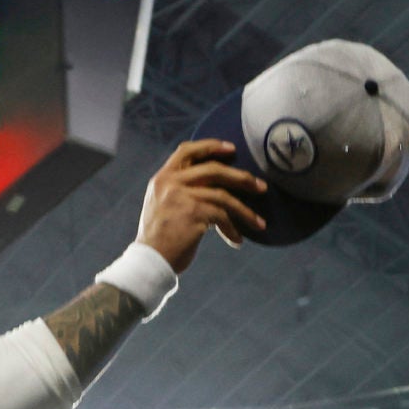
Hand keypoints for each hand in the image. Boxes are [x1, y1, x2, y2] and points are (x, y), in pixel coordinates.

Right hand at [135, 138, 264, 269]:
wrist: (149, 261)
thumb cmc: (159, 239)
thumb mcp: (162, 205)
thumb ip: (180, 190)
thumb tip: (214, 188)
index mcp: (162, 178)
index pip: (187, 150)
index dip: (211, 146)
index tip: (232, 149)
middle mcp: (171, 182)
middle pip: (213, 169)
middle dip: (241, 178)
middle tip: (260, 186)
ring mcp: (182, 196)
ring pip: (223, 195)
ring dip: (245, 211)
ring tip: (260, 223)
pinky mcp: (193, 213)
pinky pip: (222, 216)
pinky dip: (232, 229)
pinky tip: (236, 240)